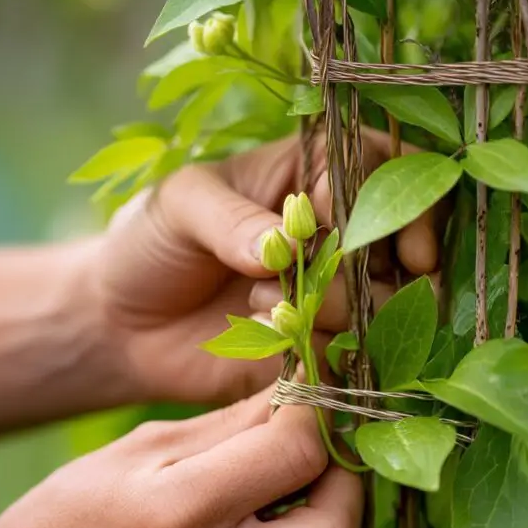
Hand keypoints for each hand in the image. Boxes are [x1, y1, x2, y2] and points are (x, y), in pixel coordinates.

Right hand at [0, 392, 361, 527]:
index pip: (295, 454)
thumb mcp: (132, 453)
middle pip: (336, 525)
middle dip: (343, 473)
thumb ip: (222, 428)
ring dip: (318, 510)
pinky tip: (249, 526)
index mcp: (178, 515)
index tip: (311, 391)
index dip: (317, 412)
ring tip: (283, 478)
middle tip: (319, 442)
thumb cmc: (60, 521)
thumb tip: (292, 397)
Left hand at [91, 130, 440, 404]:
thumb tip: (285, 245)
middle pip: (397, 246)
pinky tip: (267, 338)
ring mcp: (329, 294)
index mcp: (311, 173)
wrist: (121, 323)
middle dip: (363, 268)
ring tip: (262, 304)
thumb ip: (232, 219)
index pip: (387, 172)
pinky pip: (347, 354)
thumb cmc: (150, 241)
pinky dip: (319, 350)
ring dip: (334, 310)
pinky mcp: (314, 347)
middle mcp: (334, 233)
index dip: (406, 207)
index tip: (404, 245)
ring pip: (380, 305)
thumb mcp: (181, 206)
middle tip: (311, 279)